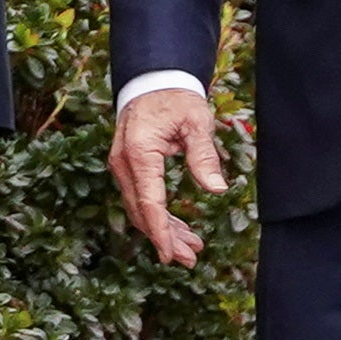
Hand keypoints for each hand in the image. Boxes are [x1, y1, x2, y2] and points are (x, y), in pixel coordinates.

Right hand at [109, 89, 228, 267]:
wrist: (152, 80)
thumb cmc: (175, 99)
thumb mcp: (195, 123)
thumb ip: (204, 157)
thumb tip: (218, 190)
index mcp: (140, 152)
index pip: (149, 202)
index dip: (161, 232)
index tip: (170, 255)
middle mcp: (124, 162)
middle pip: (142, 211)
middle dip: (165, 238)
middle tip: (191, 259)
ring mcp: (122, 165)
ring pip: (140, 208)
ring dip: (163, 230)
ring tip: (191, 249)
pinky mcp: (128, 167)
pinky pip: (141, 197)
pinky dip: (158, 215)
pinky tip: (178, 229)